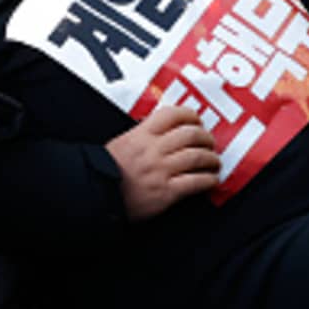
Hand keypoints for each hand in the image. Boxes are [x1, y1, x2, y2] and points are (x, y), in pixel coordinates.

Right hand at [105, 106, 220, 219]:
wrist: (96, 194)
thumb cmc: (106, 171)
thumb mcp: (122, 143)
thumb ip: (143, 135)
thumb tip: (166, 131)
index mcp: (140, 135)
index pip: (172, 114)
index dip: (190, 115)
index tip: (196, 121)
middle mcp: (153, 150)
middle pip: (191, 134)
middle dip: (206, 138)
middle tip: (209, 143)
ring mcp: (161, 170)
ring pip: (198, 157)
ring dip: (212, 159)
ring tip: (213, 162)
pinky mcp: (166, 192)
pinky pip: (197, 182)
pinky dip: (209, 179)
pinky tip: (210, 180)